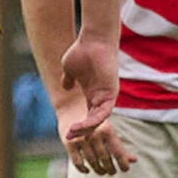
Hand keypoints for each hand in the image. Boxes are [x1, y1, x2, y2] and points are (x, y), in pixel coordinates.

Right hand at [55, 97, 134, 176]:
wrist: (72, 109)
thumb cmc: (95, 124)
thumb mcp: (108, 132)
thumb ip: (120, 147)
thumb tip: (134, 160)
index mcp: (107, 131)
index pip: (118, 151)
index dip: (123, 163)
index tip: (125, 169)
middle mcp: (95, 135)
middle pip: (105, 159)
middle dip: (110, 168)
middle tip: (113, 173)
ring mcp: (81, 139)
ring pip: (92, 162)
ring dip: (99, 170)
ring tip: (103, 172)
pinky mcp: (69, 144)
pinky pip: (77, 162)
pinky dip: (83, 169)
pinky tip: (87, 171)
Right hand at [57, 34, 134, 173]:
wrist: (93, 40)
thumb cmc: (82, 52)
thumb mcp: (70, 70)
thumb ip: (69, 80)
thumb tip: (66, 87)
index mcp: (93, 94)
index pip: (89, 116)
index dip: (80, 127)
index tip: (69, 133)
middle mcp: (102, 97)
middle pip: (94, 121)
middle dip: (82, 131)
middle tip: (69, 136)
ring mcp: (108, 95)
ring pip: (99, 119)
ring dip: (86, 128)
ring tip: (74, 133)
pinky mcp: (112, 92)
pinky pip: (104, 112)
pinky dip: (93, 120)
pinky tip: (82, 125)